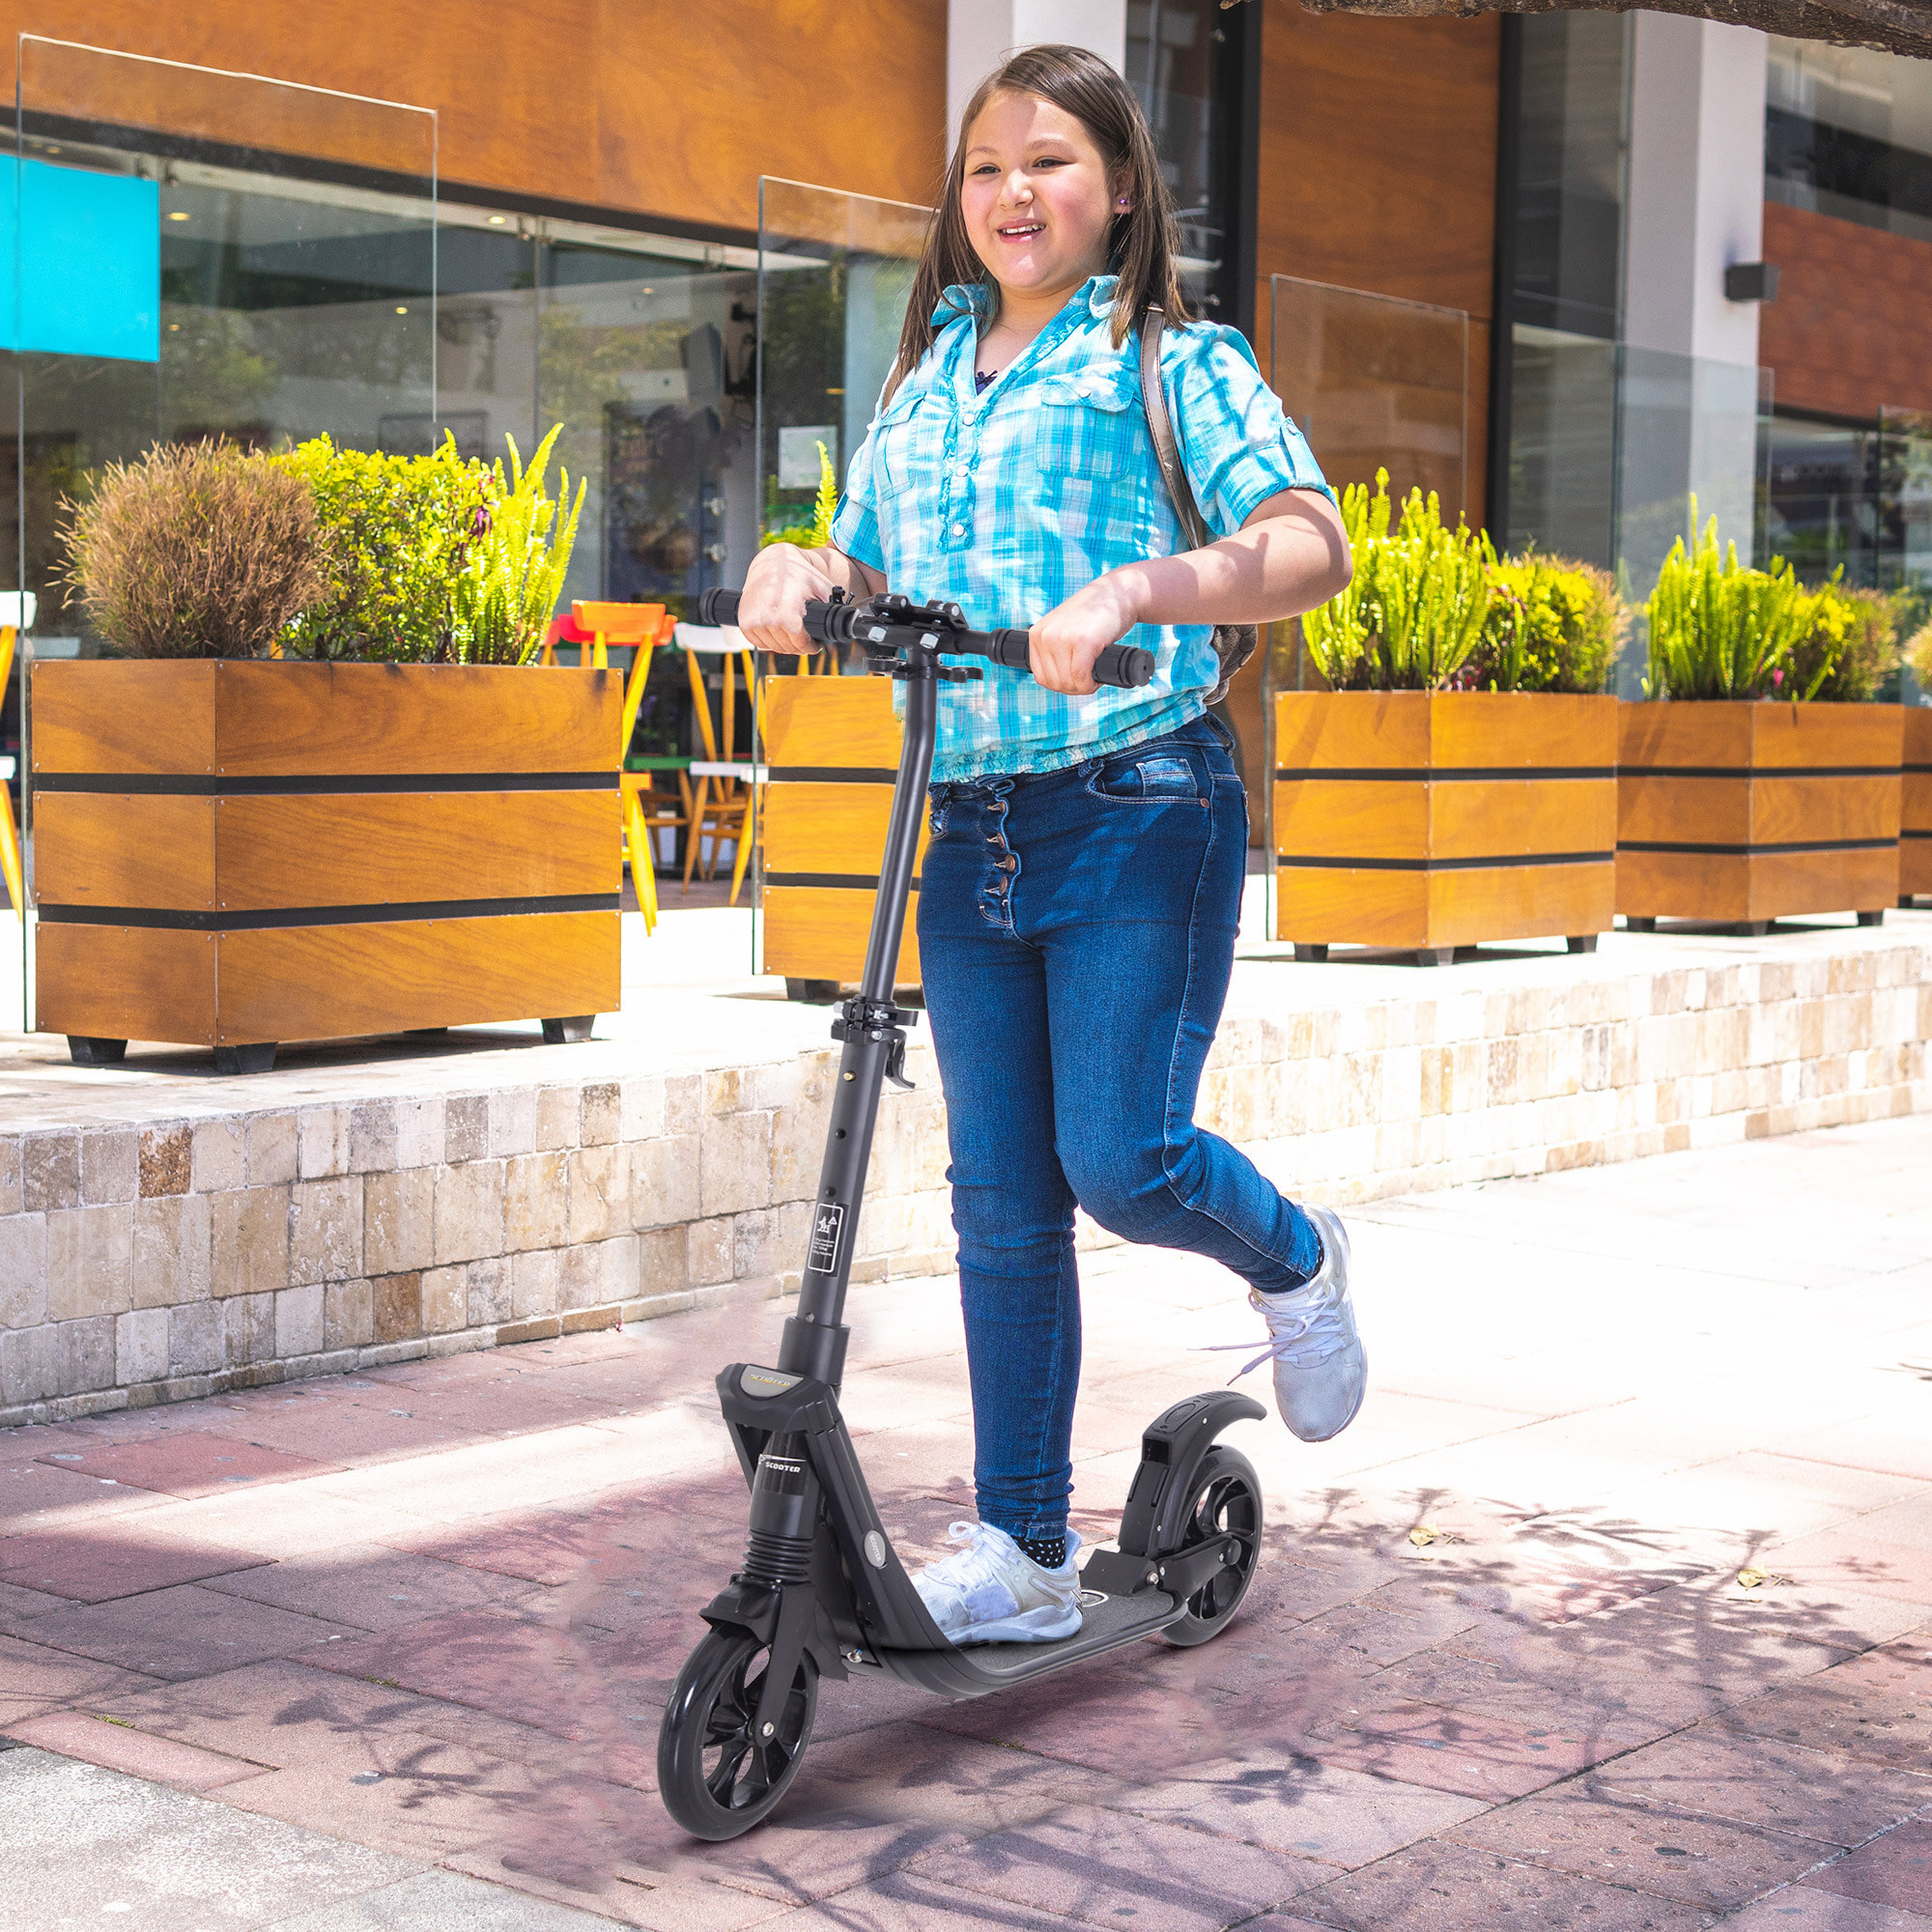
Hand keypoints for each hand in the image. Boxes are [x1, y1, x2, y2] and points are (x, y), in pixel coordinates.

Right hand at [735, 544, 837, 656]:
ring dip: (785, 644)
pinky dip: (770, 640)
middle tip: (805, 637)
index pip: (801, 645)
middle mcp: (767, 619)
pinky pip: (760, 643)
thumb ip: (834, 606)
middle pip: (789, 648)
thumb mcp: (822, 588)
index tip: (814, 644)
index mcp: (786, 613)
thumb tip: (848, 622)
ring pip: (775, 648)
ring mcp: (753, 621)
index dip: (811, 646)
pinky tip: (777, 628)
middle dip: (800, 645)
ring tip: (792, 630)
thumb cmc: (797, 573)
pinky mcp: (744, 622)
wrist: (771, 562)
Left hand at [1027, 573, 1144, 695]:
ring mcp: (1062, 637)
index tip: (1077, 680)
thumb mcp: (1064, 629)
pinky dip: (1091, 684)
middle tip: (1089, 679)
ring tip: (1094, 675)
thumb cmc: (1094, 614)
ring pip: (1068, 683)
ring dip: (1084, 687)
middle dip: (1074, 688)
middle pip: (1055, 683)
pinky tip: (1098, 678)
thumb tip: (1056, 682)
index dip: (1061, 685)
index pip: (1041, 677)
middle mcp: (1045, 635)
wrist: (1117, 593)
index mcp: (1037, 634)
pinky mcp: (1083, 641)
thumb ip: (1054, 649)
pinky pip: (1081, 677)